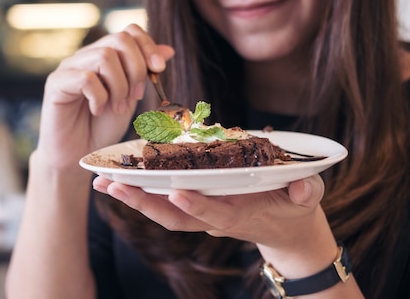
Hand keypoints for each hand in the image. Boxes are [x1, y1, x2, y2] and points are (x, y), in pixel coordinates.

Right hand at [34, 24, 174, 171]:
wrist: (77, 156)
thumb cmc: (101, 128)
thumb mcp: (131, 98)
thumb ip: (144, 74)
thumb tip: (168, 50)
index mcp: (103, 56)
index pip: (129, 31)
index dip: (148, 47)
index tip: (158, 71)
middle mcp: (85, 56)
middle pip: (120, 39)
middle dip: (137, 68)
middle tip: (135, 96)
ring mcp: (68, 68)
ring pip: (104, 56)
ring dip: (119, 85)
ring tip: (116, 107)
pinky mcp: (56, 84)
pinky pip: (86, 78)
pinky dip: (99, 97)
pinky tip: (97, 111)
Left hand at [93, 174, 326, 248]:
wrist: (285, 230)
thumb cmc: (293, 209)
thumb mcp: (306, 200)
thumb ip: (305, 192)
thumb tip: (303, 186)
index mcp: (240, 215)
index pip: (215, 212)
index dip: (197, 205)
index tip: (176, 191)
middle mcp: (214, 218)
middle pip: (174, 216)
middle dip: (144, 203)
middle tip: (114, 186)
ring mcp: (202, 215)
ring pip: (162, 211)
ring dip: (133, 198)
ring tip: (102, 183)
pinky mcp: (196, 207)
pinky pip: (164, 202)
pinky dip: (141, 193)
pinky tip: (118, 180)